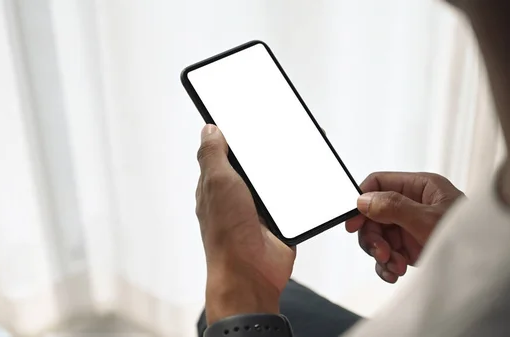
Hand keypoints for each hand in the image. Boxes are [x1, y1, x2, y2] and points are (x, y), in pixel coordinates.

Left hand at [195, 124, 295, 323]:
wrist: (251, 273)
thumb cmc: (227, 232)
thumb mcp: (216, 184)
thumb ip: (212, 155)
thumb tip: (209, 129)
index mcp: (218, 182)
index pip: (226, 148)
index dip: (237, 130)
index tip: (250, 110)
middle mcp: (238, 192)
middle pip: (255, 159)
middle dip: (268, 143)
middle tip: (285, 121)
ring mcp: (260, 205)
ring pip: (276, 175)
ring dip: (286, 162)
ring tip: (303, 139)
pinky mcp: (281, 217)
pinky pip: (292, 194)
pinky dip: (300, 183)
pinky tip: (311, 169)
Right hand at [345, 172, 463, 283]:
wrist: (488, 267)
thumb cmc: (471, 237)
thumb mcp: (427, 220)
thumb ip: (393, 207)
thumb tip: (363, 200)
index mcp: (420, 187)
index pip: (378, 183)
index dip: (361, 200)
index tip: (352, 222)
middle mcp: (413, 205)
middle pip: (373, 214)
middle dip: (374, 236)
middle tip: (382, 253)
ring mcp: (411, 227)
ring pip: (378, 236)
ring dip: (381, 254)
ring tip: (396, 267)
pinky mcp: (411, 247)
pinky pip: (387, 253)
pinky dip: (386, 265)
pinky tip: (395, 272)